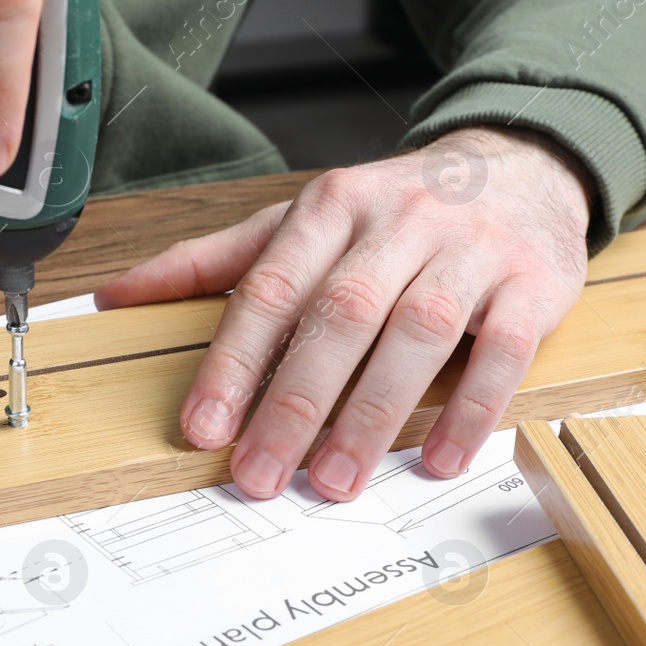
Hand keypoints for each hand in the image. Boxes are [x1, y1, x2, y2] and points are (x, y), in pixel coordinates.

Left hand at [95, 126, 594, 500]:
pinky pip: (502, 350)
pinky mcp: (531, 284)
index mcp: (332, 205)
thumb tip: (115, 297)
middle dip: (294, 402)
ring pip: (417, 332)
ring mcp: (469, 251)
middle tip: (259, 474)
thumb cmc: (399, 210)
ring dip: (373, 414)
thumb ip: (215, 260)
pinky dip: (472, 409)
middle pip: (339, 315)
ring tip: (334, 480)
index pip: (273, 287)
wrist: (522, 165)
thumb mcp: (305, 219)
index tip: (205, 427)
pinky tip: (438, 458)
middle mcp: (398, 221)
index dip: (234, 361)